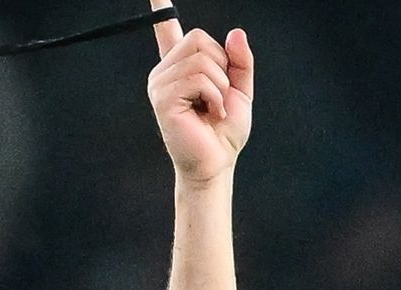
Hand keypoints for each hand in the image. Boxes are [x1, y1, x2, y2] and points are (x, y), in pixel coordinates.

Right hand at [148, 8, 253, 184]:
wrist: (217, 163)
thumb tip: (235, 32)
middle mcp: (165, 71)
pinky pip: (200, 79)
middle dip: (221, 67)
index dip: (161, 9)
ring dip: (220, 86)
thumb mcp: (240, 90)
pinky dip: (215, 97)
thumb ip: (239, 61)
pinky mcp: (163, 98)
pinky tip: (209, 114)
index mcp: (180, 67)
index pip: (167, 30)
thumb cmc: (224, 131)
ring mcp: (160, 83)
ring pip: (202, 60)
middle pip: (198, 39)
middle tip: (218, 96)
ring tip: (213, 108)